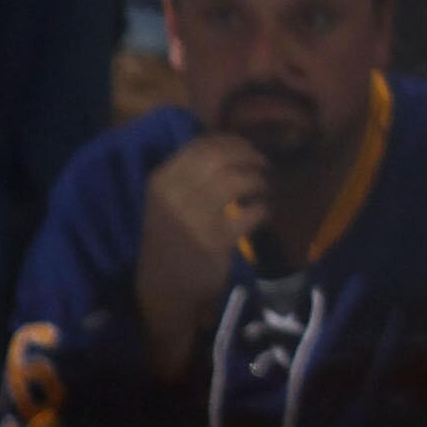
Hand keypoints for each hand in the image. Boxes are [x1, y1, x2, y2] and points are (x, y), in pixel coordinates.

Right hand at [136, 132, 269, 380]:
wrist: (163, 285)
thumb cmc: (169, 239)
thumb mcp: (166, 201)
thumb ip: (188, 175)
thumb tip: (226, 148)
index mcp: (162, 179)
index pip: (199, 146)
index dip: (230, 142)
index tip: (247, 147)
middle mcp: (175, 193)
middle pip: (221, 158)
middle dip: (249, 156)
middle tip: (263, 164)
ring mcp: (196, 217)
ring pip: (236, 181)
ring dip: (258, 180)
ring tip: (265, 186)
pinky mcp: (216, 240)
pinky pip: (251, 214)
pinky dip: (264, 209)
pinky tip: (264, 212)